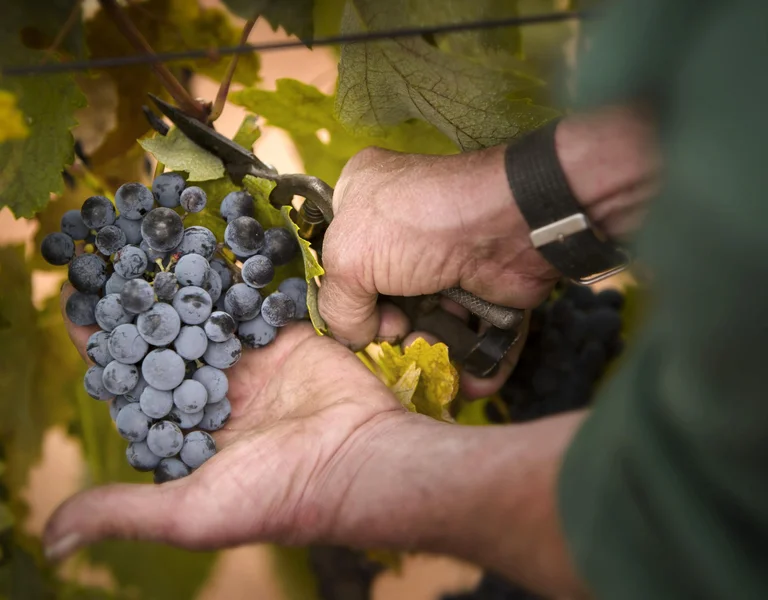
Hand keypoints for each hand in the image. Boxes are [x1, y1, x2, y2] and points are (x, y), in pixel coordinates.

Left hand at [47, 286, 588, 598]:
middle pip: (168, 345)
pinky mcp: (286, 339)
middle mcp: (218, 396)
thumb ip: (125, 512)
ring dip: (180, 287)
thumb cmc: (277, 493)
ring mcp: (254, 365)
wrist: (360, 459)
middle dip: (138, 311)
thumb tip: (50, 538)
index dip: (106, 356)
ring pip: (207, 317)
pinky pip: (253, 303)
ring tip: (147, 250)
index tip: (76, 316)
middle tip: (108, 268)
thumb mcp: (192, 512)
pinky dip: (232, 278)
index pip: (136, 389)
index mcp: (190, 435)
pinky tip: (204, 249)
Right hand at [318, 105, 657, 350]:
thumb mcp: (348, 258)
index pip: (339, 254)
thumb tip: (356, 338)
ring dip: (428, 349)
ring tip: (429, 354)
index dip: (343, 293)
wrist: (507, 224)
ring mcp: (445, 258)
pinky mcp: (481, 287)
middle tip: (395, 334)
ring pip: (427, 320)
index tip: (352, 317)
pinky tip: (466, 379)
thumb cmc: (419, 223)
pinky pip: (471, 331)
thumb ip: (337, 307)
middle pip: (382, 296)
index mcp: (362, 200)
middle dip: (388, 329)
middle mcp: (403, 228)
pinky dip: (470, 360)